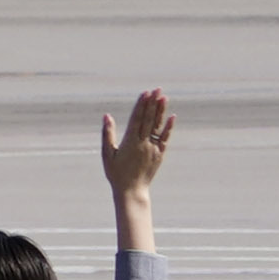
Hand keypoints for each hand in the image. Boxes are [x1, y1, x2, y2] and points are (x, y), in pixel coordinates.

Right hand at [99, 89, 176, 204]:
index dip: (141, 105)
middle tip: (156, 89)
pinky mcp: (159, 154)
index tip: (145, 93)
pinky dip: (168, 127)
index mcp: (130, 142)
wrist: (132, 190)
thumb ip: (107, 134)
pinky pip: (165, 138)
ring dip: (160, 111)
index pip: (137, 119)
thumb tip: (107, 116)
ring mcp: (153, 148)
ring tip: (163, 97)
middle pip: (148, 119)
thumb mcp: (107, 154)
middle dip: (152, 103)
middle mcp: (144, 143)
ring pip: (157, 126)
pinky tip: (171, 116)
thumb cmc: (116, 173)